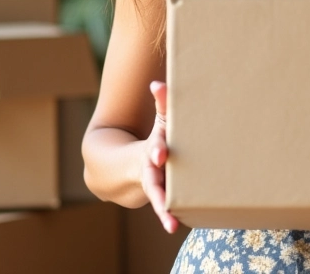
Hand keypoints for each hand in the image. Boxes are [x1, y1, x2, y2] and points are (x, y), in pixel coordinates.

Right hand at [143, 81, 178, 233]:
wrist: (131, 167)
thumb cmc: (159, 139)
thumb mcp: (161, 121)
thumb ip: (163, 104)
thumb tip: (157, 84)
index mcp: (154, 148)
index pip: (156, 148)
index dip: (158, 150)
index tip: (161, 154)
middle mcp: (152, 169)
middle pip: (153, 179)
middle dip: (158, 186)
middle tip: (163, 198)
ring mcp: (156, 185)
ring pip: (157, 198)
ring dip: (163, 210)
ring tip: (170, 224)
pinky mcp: (164, 197)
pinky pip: (166, 207)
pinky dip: (169, 216)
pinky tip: (178, 225)